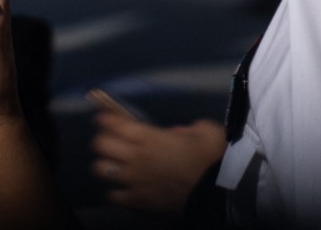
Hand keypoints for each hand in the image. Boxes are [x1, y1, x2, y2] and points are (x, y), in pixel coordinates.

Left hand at [91, 112, 225, 215]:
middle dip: (101, 141)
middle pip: (101, 145)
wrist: (219, 195)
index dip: (105, 119)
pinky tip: (120, 189)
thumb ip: (190, 129)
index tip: (101, 119)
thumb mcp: (206, 132)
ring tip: (111, 165)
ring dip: (104, 166)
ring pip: (101, 170)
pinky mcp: (139, 201)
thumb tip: (177, 133)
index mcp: (151, 138)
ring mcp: (135, 180)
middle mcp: (137, 157)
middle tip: (108, 141)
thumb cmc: (214, 160)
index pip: (116, 124)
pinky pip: (113, 196)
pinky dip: (114, 192)